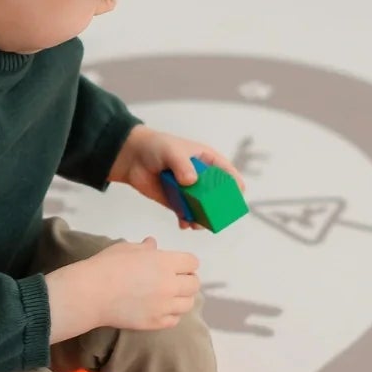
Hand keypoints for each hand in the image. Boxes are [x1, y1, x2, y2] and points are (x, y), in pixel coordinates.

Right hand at [46, 238, 199, 339]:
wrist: (91, 294)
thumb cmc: (106, 266)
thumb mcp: (126, 249)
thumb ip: (145, 248)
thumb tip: (153, 245)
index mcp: (165, 262)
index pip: (192, 262)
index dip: (186, 263)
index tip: (178, 266)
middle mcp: (170, 284)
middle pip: (194, 284)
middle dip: (187, 280)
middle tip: (175, 281)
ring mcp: (164, 306)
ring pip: (188, 304)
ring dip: (182, 298)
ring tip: (169, 297)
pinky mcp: (155, 323)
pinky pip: (175, 320)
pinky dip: (172, 314)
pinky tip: (161, 309)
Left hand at [108, 125, 244, 227]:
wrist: (132, 157)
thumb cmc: (155, 147)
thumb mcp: (171, 152)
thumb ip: (182, 165)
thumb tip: (191, 181)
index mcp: (206, 160)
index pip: (226, 171)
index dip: (235, 183)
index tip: (239, 194)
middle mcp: (201, 177)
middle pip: (217, 195)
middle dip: (218, 207)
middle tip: (217, 216)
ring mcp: (189, 191)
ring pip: (202, 207)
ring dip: (202, 217)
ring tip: (197, 223)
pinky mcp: (176, 201)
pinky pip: (186, 214)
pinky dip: (187, 221)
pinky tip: (184, 224)